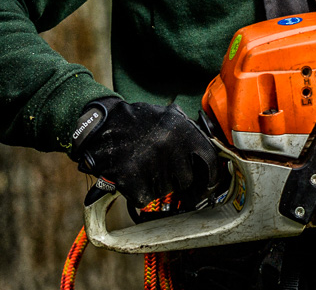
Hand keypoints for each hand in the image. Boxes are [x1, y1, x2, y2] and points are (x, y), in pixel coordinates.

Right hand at [69, 96, 228, 215]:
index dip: (212, 174)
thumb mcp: (169, 117)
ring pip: (166, 190)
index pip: (209, 159)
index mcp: (182, 131)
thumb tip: (211, 155)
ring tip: (145, 167)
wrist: (102, 125)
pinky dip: (140, 192)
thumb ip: (189, 133)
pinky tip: (134, 177)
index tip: (210, 183)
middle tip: (164, 169)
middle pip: (187, 179)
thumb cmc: (138, 121)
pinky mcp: (132, 182)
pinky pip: (145, 198)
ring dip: (158, 184)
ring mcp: (151, 166)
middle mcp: (169, 149)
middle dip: (178, 178)